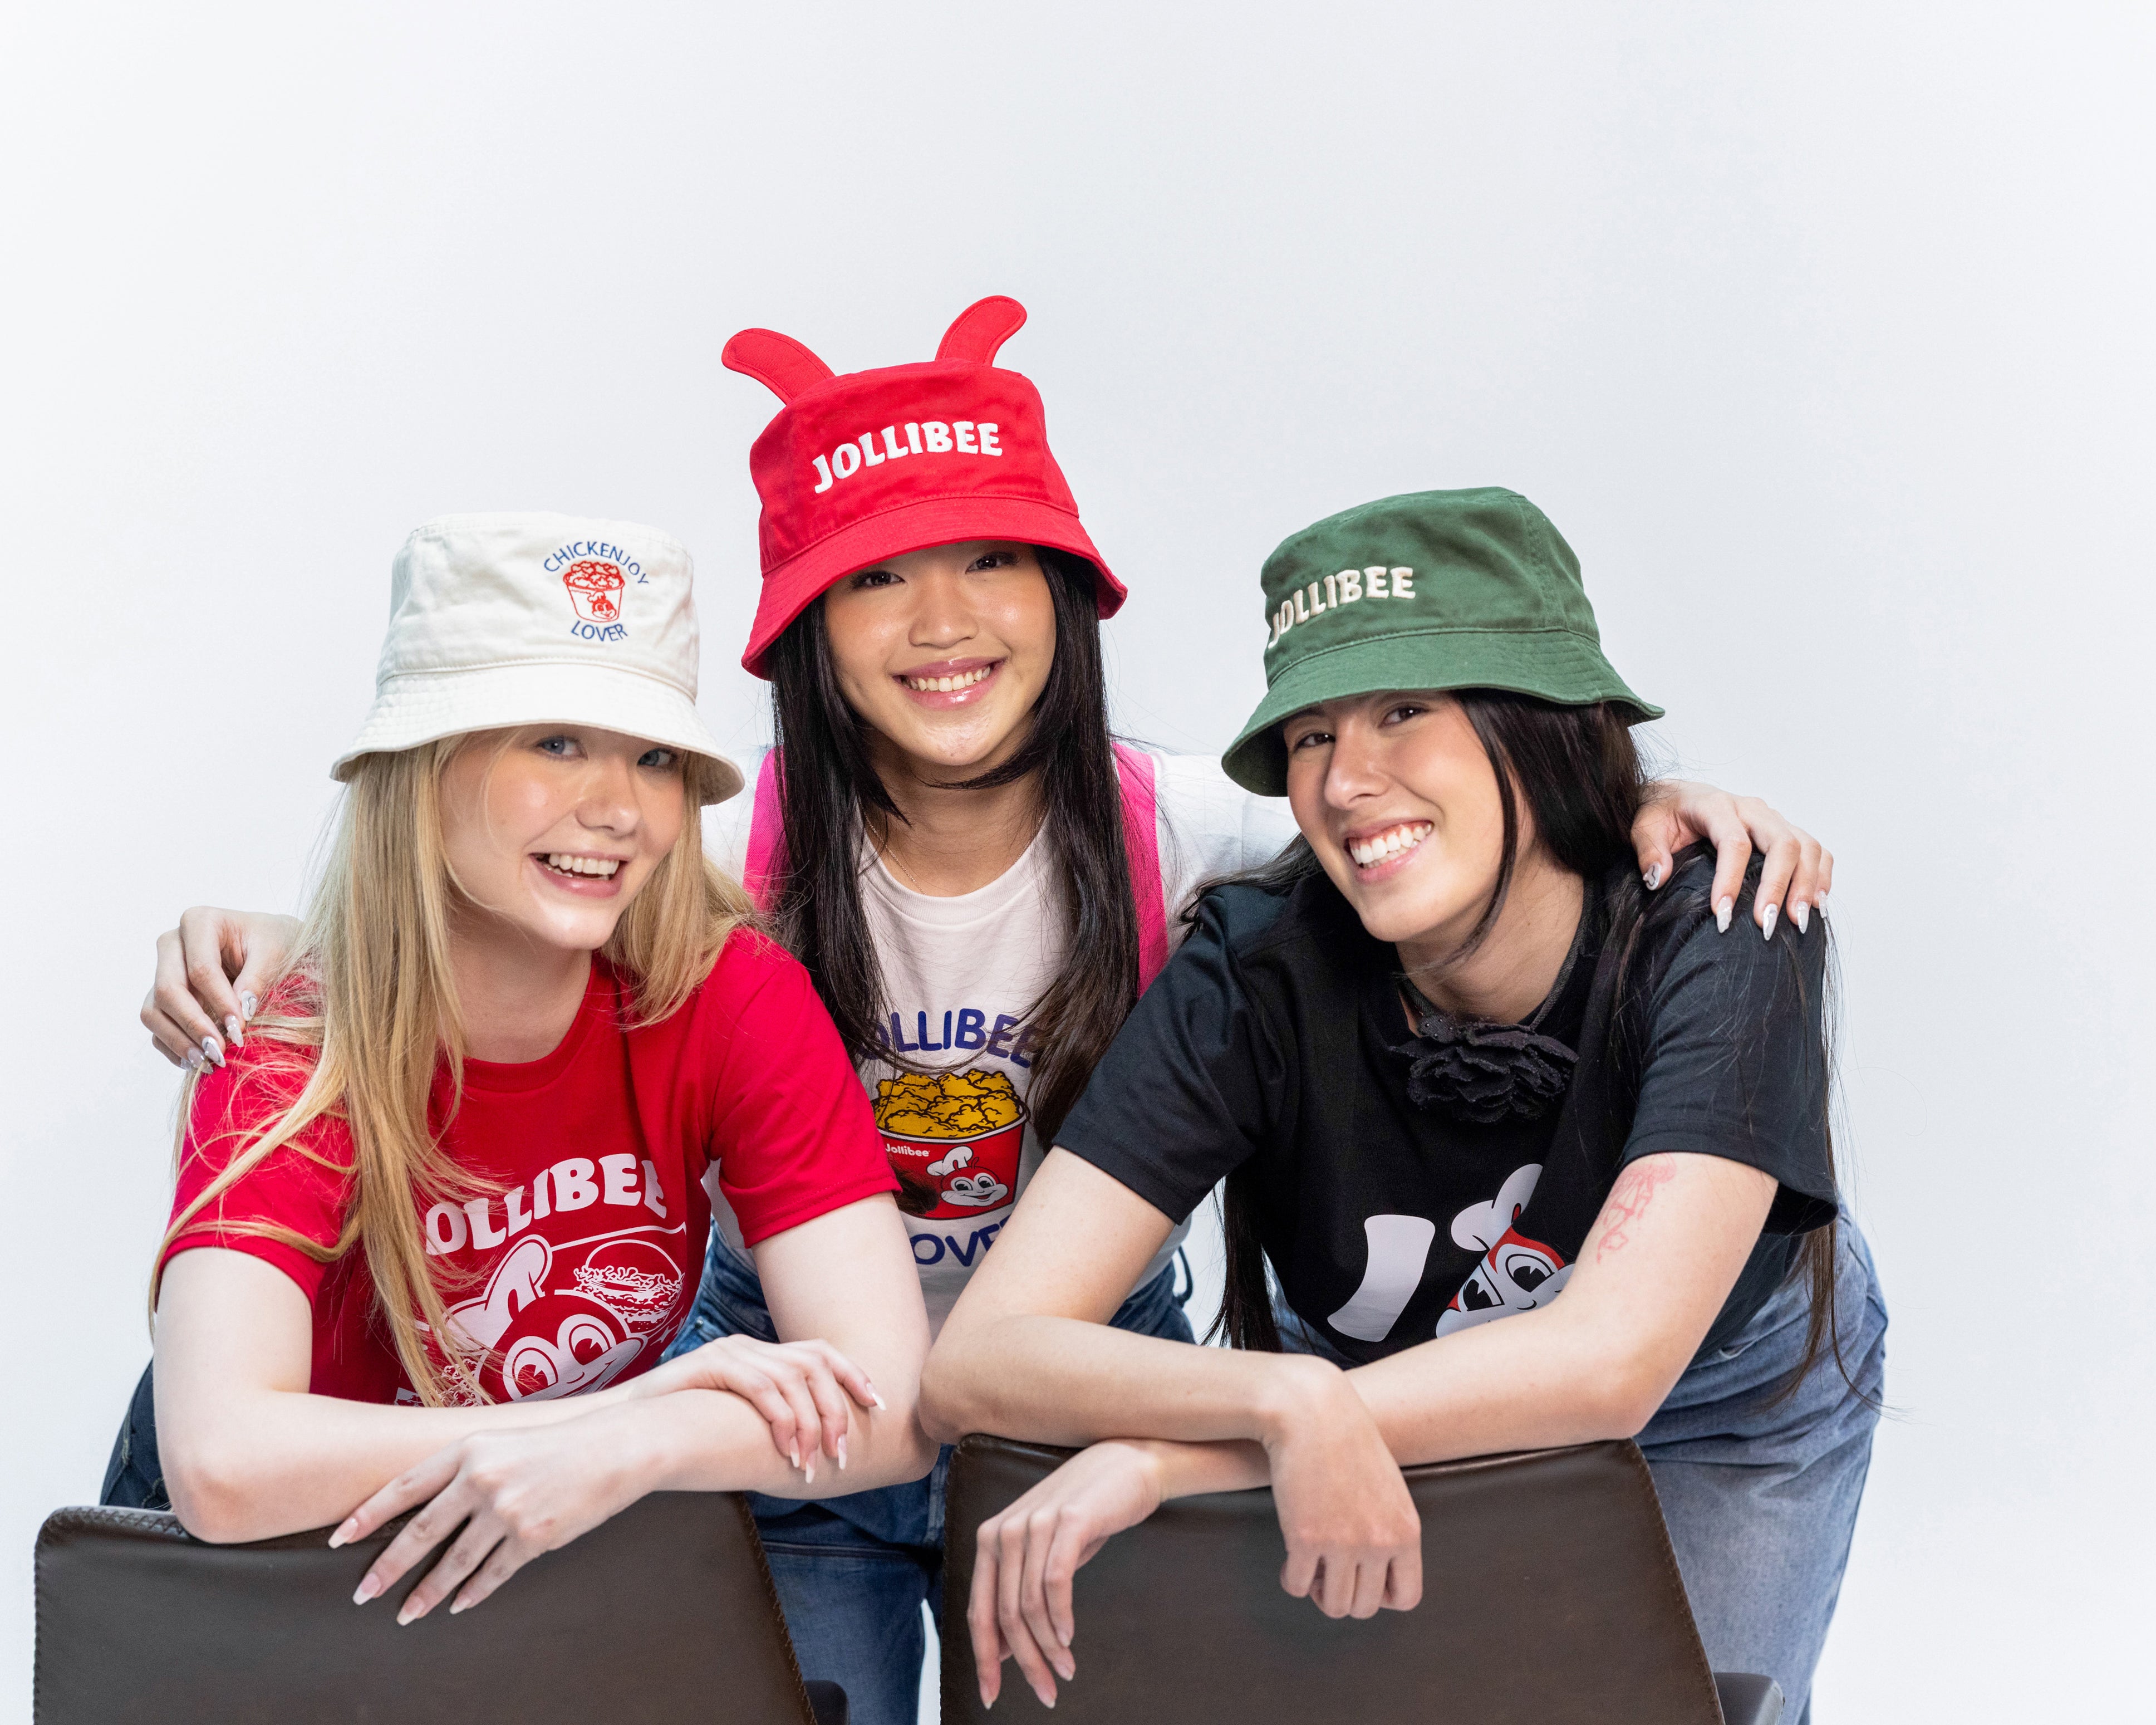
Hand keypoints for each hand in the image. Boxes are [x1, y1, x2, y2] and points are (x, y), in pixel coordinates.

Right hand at [142, 908, 300, 1067]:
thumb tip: (241, 1012)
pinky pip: (156, 1027)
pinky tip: (197, 1061)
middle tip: (221, 1051)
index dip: (219, 1002)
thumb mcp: (276, 951)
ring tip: (209, 1061)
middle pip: (168, 990)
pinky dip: (173, 1046)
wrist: (269, 943)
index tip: (240, 1030)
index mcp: (199, 922)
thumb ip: (258, 978)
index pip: (200, 969)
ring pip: (153, 1011)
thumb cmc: (273, 941)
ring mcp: (162, 971)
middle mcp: (172, 944)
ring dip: (179, 1040)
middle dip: (194, 1025)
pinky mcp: (162, 996)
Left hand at [334, 1415, 650, 1622]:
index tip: (340, 1539)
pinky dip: (473, 1592)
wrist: (616, 1447)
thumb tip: (424, 1506)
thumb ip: (465, 1469)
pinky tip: (459, 1605)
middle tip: (362, 1593)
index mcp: (469, 1449)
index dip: (368, 1514)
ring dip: (428, 1592)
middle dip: (387, 1567)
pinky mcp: (533, 1537)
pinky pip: (492, 1574)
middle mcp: (482, 1479)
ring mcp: (507, 1510)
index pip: (404, 1487)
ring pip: (453, 1562)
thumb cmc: (558, 1443)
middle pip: (420, 1531)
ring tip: (406, 1613)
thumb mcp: (503, 1441)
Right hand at [628, 1333, 878, 1485]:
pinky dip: (781, 1420)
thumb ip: (771, 1418)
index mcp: (761, 1353)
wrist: (630, 1422)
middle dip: (836, 1411)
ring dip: (810, 1424)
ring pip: (793, 1378)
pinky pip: (762, 1388)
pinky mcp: (712, 1363)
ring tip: (811, 1464)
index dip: (854, 1376)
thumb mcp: (738, 1417)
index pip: (821, 1353)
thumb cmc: (685, 1426)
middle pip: (815, 1364)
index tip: (877, 1407)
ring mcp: (732, 1351)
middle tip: (841, 1454)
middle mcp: (751, 1346)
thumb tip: (814, 1445)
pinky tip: (785, 1451)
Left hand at [968, 1439, 1166, 1709]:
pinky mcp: (1068, 1520)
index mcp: (991, 1538)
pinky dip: (1060, 1617)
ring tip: (1065, 1670)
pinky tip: (1069, 1638)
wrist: (1128, 1463)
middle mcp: (1004, 1529)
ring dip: (1047, 1647)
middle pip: (1003, 1614)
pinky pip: (1055, 1581)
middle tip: (1046, 1693)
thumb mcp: (1045, 1553)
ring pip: (1029, 1604)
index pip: (979, 1610)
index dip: (984, 1658)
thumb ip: (1021, 1591)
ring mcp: (1035, 1522)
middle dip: (1024, 1662)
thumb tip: (1004, 1649)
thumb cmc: (1087, 1514)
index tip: (991, 1695)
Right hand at [1260, 1355, 1421, 1620]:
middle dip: (1346, 1595)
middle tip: (1330, 1573)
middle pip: (1365, 1607)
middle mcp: (1378, 1543)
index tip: (1363, 1579)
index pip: (1407, 1597)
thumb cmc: (1348, 1442)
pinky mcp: (1304, 1538)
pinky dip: (1292, 1579)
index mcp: (1405, 1531)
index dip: (1382, 1596)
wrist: (1312, 1411)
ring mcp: (1342, 1544)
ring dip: (1319, 1592)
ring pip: (1333, 1605)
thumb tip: (1377, 1571)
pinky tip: (1291, 1558)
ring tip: (1312, 1567)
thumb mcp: (1389, 1487)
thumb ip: (1390, 1529)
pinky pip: (1297, 1586)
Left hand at [1632, 781, 1832, 937]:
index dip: (1731, 879)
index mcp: (1715, 805)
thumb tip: (1657, 877)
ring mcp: (1772, 819)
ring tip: (1799, 922)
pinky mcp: (1785, 831)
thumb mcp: (1642, 826)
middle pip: (1782, 842)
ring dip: (1807, 885)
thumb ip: (1647, 849)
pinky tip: (1816, 907)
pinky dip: (1822, 877)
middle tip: (1768, 925)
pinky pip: (1816, 850)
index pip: (1733, 842)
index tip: (1724, 915)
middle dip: (1778, 886)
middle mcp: (1751, 809)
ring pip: (1806, 846)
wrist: (1675, 797)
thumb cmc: (1661, 815)